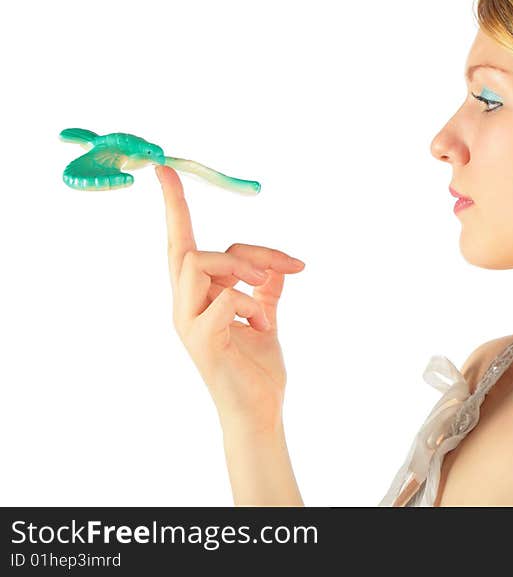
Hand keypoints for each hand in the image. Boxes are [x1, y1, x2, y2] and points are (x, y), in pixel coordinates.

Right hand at [156, 165, 305, 433]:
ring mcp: (188, 324)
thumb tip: (279, 264)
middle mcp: (184, 306)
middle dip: (242, 253)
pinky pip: (221, 300)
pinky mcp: (203, 342)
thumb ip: (266, 286)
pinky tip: (263, 327)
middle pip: (192, 250)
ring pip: (200, 264)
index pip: (180, 243)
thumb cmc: (257, 366)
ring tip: (268, 297)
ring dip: (243, 271)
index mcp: (197, 296)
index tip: (165, 168)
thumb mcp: (266, 314)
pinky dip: (248, 305)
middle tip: (283, 270)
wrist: (260, 409)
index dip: (174, 207)